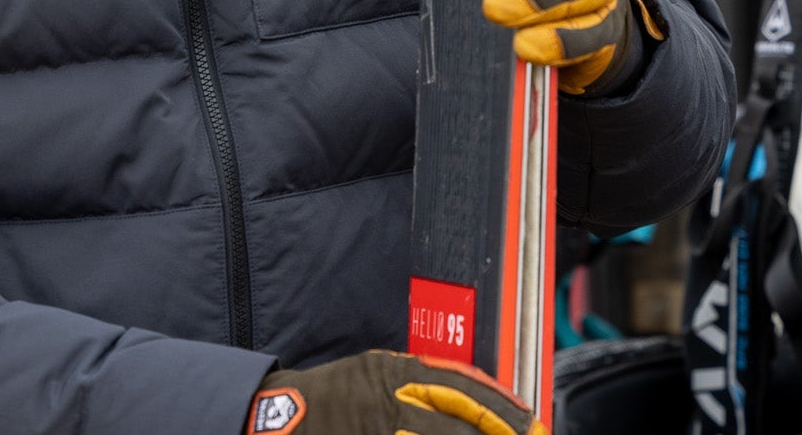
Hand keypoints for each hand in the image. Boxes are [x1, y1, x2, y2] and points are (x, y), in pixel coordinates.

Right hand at [246, 350, 542, 433]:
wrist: (272, 417)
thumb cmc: (330, 397)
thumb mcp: (375, 373)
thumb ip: (420, 383)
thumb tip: (473, 401)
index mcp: (397, 371)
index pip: (464, 385)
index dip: (502, 406)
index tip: (529, 421)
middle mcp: (393, 398)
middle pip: (461, 419)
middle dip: (500, 431)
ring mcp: (382, 426)